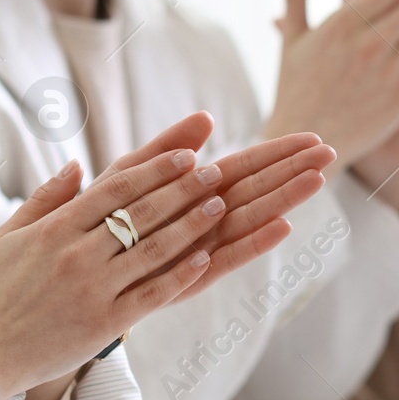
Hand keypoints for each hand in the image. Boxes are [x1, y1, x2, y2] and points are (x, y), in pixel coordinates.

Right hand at [0, 113, 328, 399]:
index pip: (114, 188)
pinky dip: (180, 273)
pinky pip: (151, 293)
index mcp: (55, 228)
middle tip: (217, 169)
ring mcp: (93, 288)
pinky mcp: (104, 322)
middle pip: (140, 212)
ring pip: (153, 248)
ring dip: (191, 223)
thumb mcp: (10, 235)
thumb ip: (47, 197)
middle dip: (182, 187)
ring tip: (220, 204)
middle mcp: (76, 254)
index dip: (155, 168)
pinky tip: (206, 256)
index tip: (186, 153)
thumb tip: (79, 164)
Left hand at [93, 118, 336, 302]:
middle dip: (292, 171)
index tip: (314, 138)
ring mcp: (199, 250)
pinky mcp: (187, 280)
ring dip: (283, 200)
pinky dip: (253, 244)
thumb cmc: (94, 224)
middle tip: (330, 153)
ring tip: (317, 180)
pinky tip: (283, 226)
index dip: (278, 152)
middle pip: (256, 190)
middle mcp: (204, 221)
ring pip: (248, 219)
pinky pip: (224, 259)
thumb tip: (207, 118)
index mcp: (193, 194)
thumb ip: (164, 150)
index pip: (244, 166)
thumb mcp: (127, 177)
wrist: (68, 281)